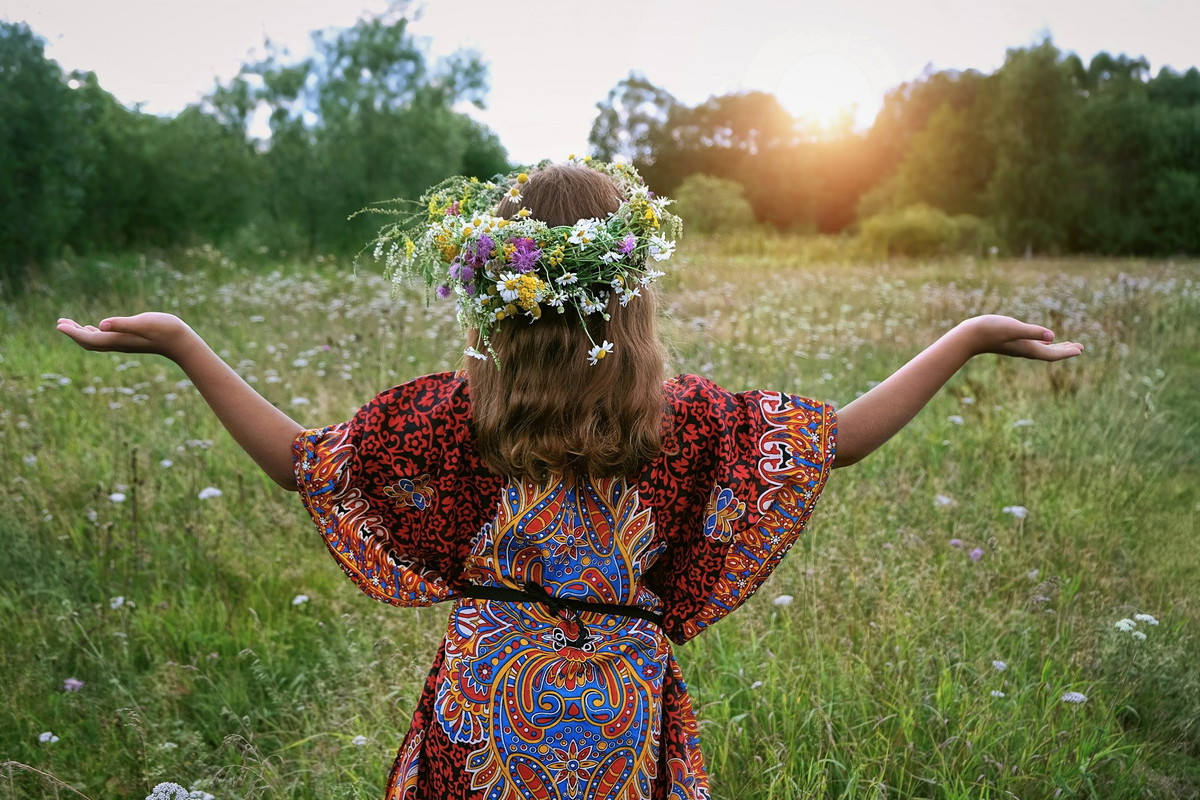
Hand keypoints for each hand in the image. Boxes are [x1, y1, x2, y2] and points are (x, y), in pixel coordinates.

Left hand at [56, 313, 194, 359]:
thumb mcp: (143, 323)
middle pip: (89, 343)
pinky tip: (95, 328)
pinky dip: (95, 334)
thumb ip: (122, 324)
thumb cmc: (165, 330)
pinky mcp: (131, 340)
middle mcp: (119, 344)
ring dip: (82, 334)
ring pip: (97, 342)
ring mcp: (124, 343)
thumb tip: (101, 325)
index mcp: (119, 340)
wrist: (182, 343)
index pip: (90, 339)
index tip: (59, 325)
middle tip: (60, 323)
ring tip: (70, 325)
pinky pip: (107, 339)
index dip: (73, 332)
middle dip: (73, 334)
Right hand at [958, 315, 1083, 361]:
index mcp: (1028, 348)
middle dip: (1065, 350)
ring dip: (1056, 347)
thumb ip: (1033, 332)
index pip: (1052, 354)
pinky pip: (1033, 344)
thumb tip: (1052, 336)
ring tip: (1067, 344)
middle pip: (1049, 353)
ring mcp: (1018, 346)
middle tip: (1080, 347)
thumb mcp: (1014, 327)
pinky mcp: (1012, 341)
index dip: (1067, 352)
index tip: (1081, 350)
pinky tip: (1045, 340)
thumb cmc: (990, 330)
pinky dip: (1043, 343)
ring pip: (1042, 349)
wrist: (969, 336)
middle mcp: (1024, 349)